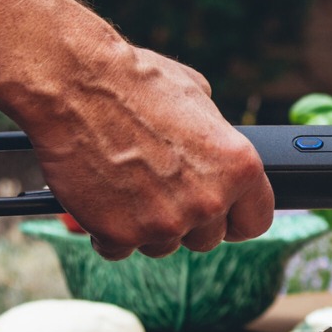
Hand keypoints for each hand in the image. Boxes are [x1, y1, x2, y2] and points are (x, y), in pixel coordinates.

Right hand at [4, 41, 273, 259]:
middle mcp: (209, 200)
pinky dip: (107, 229)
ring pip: (163, 246)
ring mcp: (165, 222)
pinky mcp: (119, 235)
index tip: (223, 216)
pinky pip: (120, 249)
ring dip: (147, 225)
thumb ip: (216, 141)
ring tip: (127, 182)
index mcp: (239, 168)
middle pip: (206, 239)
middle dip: (185, 219)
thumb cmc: (136, 83)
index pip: (256, 221)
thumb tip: (217, 158)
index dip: (236, 218)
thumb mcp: (200, 99)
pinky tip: (102, 194)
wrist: (75, 84)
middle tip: (159, 188)